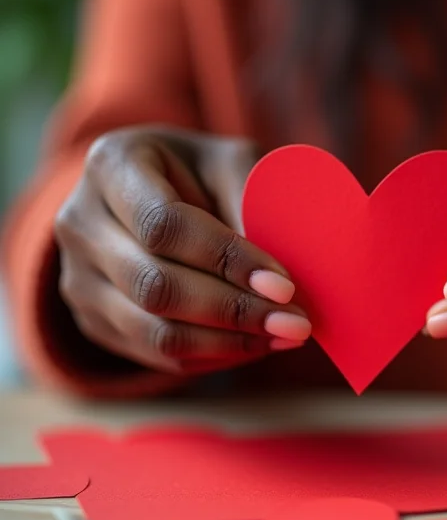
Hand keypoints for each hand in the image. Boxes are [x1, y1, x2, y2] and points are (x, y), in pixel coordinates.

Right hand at [54, 126, 311, 373]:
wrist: (160, 195)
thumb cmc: (205, 174)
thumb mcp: (233, 163)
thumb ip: (252, 202)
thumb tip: (276, 277)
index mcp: (111, 165)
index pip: (164, 225)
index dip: (226, 260)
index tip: (284, 285)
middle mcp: (80, 222)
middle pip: (154, 286)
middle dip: (234, 310)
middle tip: (296, 322)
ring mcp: (78, 278)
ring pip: (154, 332)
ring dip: (229, 342)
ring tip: (285, 336)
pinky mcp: (94, 320)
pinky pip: (156, 356)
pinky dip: (214, 356)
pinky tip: (257, 344)